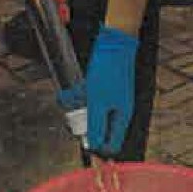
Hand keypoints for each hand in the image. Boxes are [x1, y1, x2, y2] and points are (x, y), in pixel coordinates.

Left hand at [83, 25, 139, 155]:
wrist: (114, 42)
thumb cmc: (109, 70)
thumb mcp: (98, 101)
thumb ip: (96, 125)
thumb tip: (92, 146)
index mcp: (122, 118)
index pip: (112, 145)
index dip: (98, 149)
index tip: (84, 145)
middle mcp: (120, 111)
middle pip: (102, 130)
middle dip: (86, 127)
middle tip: (74, 121)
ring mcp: (114, 99)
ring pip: (94, 113)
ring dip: (81, 110)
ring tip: (70, 100)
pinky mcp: (107, 88)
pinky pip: (92, 99)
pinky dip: (82, 98)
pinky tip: (74, 92)